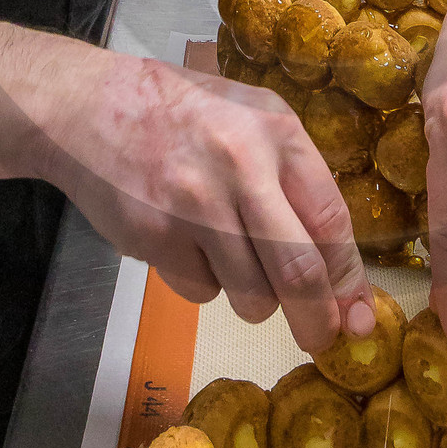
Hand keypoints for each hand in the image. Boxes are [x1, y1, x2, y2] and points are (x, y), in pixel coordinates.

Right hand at [43, 52, 376, 353]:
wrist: (88, 106)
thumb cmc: (184, 114)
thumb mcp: (252, 119)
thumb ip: (296, 181)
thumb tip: (336, 271)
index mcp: (277, 132)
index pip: (331, 222)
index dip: (348, 280)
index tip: (357, 316)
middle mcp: (241, 166)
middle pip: (298, 272)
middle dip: (316, 320)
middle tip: (320, 341)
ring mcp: (195, 204)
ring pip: (251, 295)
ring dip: (252, 297)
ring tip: (227, 253)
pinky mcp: (156, 236)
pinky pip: (201, 291)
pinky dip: (202, 281)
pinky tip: (183, 240)